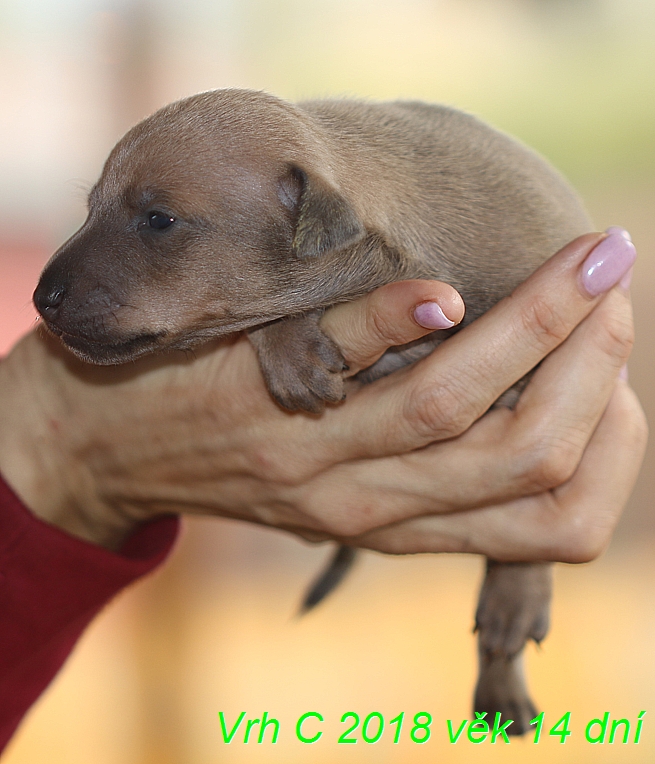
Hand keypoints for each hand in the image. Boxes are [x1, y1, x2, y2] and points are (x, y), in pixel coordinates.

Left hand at [0, 232, 645, 563]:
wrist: (113, 445)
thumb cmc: (252, 451)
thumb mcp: (356, 484)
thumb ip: (437, 467)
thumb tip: (549, 402)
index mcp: (411, 528)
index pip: (555, 518)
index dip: (614, 442)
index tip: (621, 359)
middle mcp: (369, 502)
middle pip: (518, 454)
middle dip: (591, 366)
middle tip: (613, 282)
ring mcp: (309, 451)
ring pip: (444, 405)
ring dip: (531, 325)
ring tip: (585, 260)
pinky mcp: (259, 388)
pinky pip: (340, 352)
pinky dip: (399, 317)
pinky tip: (442, 289)